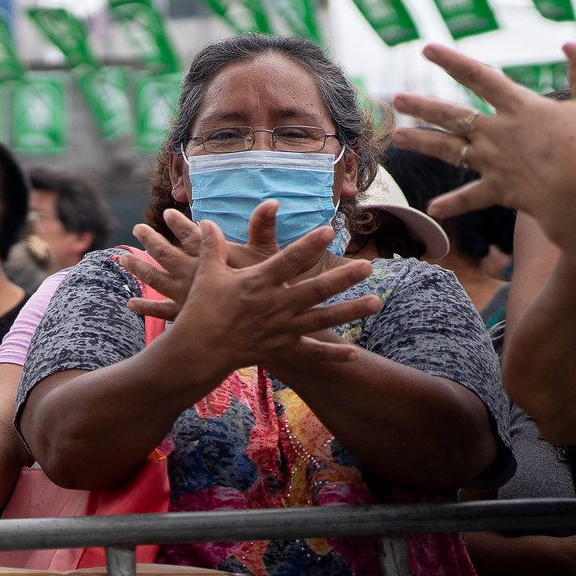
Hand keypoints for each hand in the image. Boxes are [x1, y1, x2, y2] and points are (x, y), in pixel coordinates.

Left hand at [122, 202, 284, 322]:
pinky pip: (160, 311)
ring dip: (139, 267)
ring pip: (156, 279)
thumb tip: (271, 201)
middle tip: (137, 228)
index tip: (167, 214)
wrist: (265, 330)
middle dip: (150, 240)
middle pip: (165, 254)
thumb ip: (264, 227)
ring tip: (123, 258)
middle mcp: (193, 275)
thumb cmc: (271, 292)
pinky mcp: (186, 317)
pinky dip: (145, 306)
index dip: (179, 223)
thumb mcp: (269, 256)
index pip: (190, 236)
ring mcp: (186, 297)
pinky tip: (131, 303)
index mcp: (210, 258)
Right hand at [169, 218, 380, 373]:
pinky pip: (311, 353)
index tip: (328, 230)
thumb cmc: (202, 308)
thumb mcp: (206, 273)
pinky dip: (332, 354)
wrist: (199, 349)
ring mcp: (281, 329)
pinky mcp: (282, 348)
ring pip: (322, 319)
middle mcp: (275, 305)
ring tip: (376, 302)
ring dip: (351, 311)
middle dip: (343, 278)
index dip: (308, 245)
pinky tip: (354, 353)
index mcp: (258, 283)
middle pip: (316, 290)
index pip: (289, 260)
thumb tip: (208, 221)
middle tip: (367, 266)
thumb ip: (211, 246)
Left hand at [394, 45, 575, 220]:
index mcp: (518, 107)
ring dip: (421, 142)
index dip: (452, 61)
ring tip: (396, 139)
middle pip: (451, 114)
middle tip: (396, 99)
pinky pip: (471, 197)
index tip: (427, 49)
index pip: (478, 76)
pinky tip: (432, 210)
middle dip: (422, 105)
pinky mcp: (498, 190)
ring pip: (447, 150)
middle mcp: (497, 132)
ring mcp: (493, 162)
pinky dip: (453, 204)